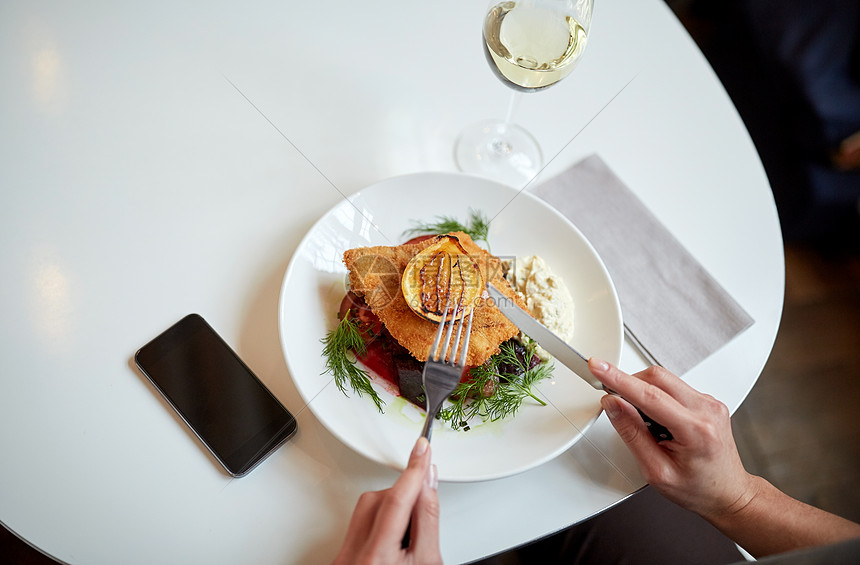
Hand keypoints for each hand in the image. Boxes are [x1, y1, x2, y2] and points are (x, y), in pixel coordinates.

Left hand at [333, 437, 441, 564]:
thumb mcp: (428, 561)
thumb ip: (428, 519)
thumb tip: (427, 482)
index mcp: (377, 556)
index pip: (397, 499)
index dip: (413, 470)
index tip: (422, 447)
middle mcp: (353, 554)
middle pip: (380, 500)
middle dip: (405, 497)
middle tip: (421, 518)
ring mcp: (344, 555)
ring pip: (368, 508)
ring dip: (393, 510)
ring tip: (409, 538)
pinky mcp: (341, 556)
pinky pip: (360, 524)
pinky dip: (381, 524)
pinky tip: (394, 542)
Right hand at [588, 359, 757, 520]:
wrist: (728, 493)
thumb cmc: (698, 489)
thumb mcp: (656, 470)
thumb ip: (632, 434)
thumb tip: (613, 405)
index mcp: (696, 430)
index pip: (649, 395)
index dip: (619, 379)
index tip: (598, 367)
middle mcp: (706, 410)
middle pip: (656, 378)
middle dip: (629, 384)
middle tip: (615, 403)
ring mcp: (709, 402)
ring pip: (663, 379)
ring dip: (643, 392)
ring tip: (647, 425)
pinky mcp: (706, 400)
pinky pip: (672, 386)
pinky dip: (656, 397)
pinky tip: (659, 421)